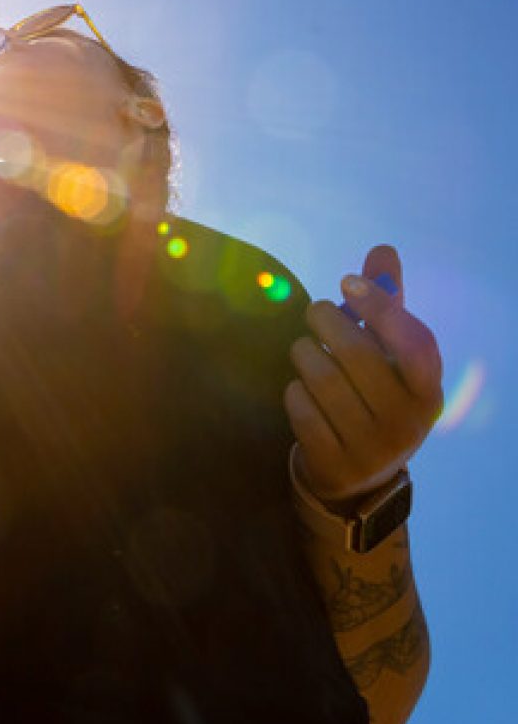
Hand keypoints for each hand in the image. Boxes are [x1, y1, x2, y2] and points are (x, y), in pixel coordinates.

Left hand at [284, 245, 442, 507]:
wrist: (357, 474)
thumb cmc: (373, 395)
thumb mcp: (388, 356)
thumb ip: (387, 304)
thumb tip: (382, 249)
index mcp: (428, 390)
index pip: (413, 342)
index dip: (379, 307)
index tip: (347, 281)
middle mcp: (407, 422)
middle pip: (357, 355)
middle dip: (327, 322)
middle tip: (316, 312)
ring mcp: (371, 448)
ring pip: (322, 378)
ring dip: (305, 354)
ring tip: (306, 350)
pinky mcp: (334, 462)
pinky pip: (300, 407)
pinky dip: (294, 390)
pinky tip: (301, 389)